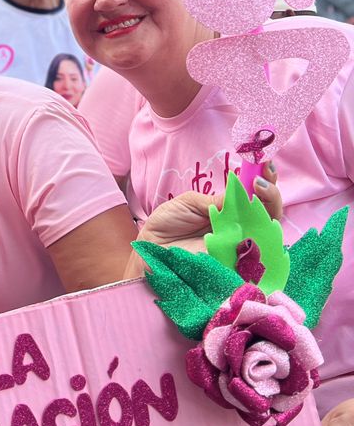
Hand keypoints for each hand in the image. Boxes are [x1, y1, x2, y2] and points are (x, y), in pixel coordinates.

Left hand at [139, 163, 280, 251]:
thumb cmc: (169, 223)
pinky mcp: (236, 262)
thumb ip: (216, 200)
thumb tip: (242, 191)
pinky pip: (258, 252)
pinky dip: (262, 233)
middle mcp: (239, 228)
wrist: (152, 247)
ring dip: (270, 205)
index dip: (265, 180)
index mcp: (230, 211)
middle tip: (261, 178)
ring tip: (259, 187)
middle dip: (272, 191)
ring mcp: (240, 246)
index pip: (256, 197)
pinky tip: (255, 217)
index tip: (263, 163)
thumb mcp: (191, 202)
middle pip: (270, 213)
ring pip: (270, 230)